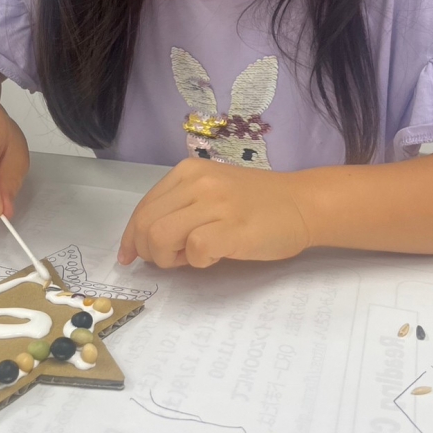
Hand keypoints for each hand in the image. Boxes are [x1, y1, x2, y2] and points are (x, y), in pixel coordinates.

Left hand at [117, 159, 311, 268]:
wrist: (302, 204)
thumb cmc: (257, 202)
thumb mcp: (211, 192)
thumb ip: (180, 207)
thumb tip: (145, 239)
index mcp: (187, 171)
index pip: (143, 208)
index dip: (131, 237)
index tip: (129, 256)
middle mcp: (197, 181)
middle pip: (145, 224)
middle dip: (147, 251)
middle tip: (170, 260)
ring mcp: (215, 203)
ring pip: (160, 236)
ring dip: (168, 258)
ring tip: (190, 258)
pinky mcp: (232, 228)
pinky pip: (194, 249)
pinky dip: (196, 261)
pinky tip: (212, 257)